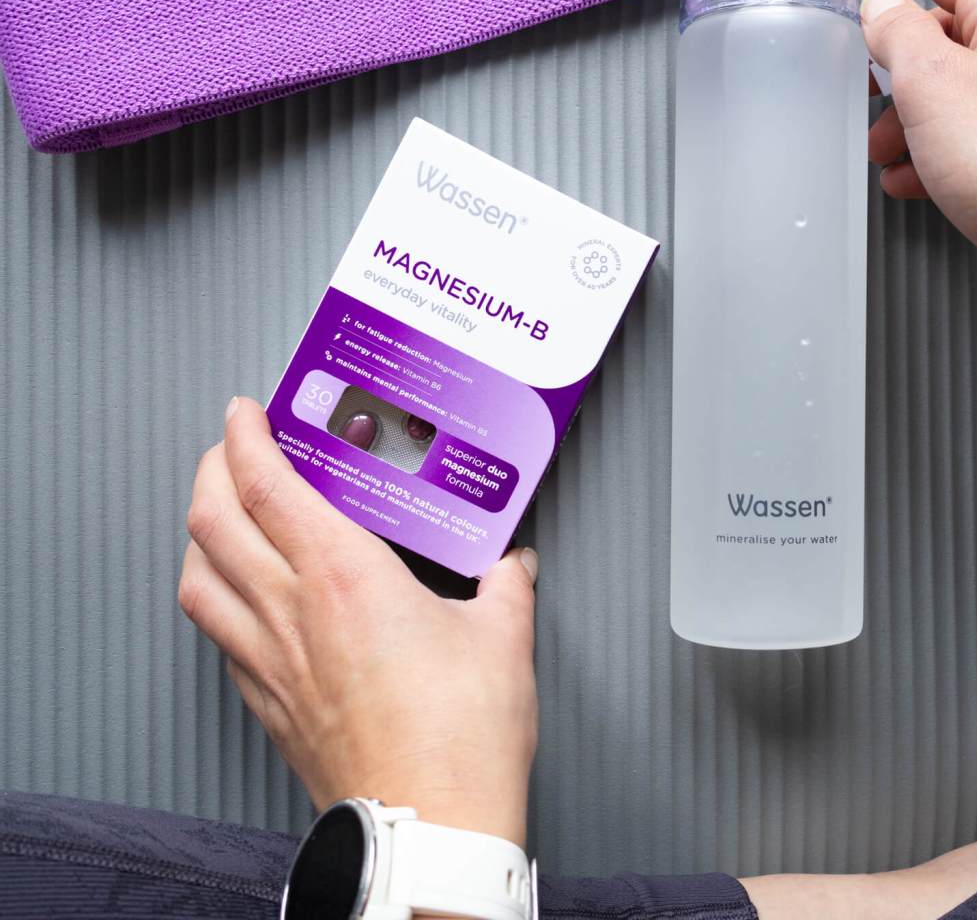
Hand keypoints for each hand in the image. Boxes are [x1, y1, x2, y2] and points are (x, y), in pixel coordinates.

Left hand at [178, 396, 538, 847]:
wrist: (431, 828)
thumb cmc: (459, 739)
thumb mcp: (503, 639)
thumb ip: (507, 585)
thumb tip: (512, 564)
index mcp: (345, 577)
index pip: (268, 485)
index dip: (247, 437)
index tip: (247, 413)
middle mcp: (293, 611)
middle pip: (215, 519)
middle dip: (213, 468)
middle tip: (232, 447)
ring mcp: (269, 660)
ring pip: (198, 576)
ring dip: (201, 531)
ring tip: (223, 514)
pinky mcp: (267, 702)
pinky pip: (217, 633)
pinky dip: (216, 595)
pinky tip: (242, 598)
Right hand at [827, 0, 976, 306]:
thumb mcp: (933, 82)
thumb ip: (897, 34)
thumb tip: (877, 5)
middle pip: (931, 32)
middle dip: (885, 64)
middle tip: (856, 85)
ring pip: (935, 93)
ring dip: (897, 122)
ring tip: (887, 152)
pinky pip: (947, 140)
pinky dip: (920, 158)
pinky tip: (912, 180)